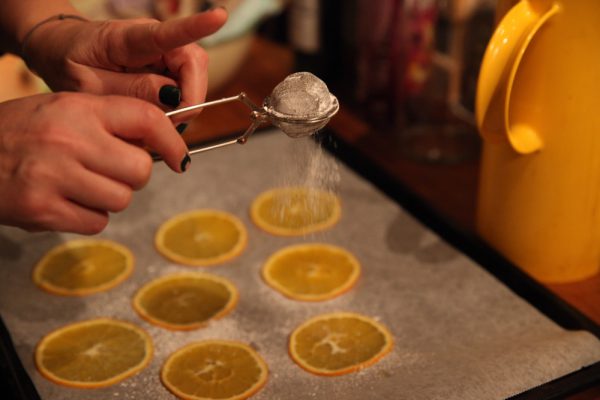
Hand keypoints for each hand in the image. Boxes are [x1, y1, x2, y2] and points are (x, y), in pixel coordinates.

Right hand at [0, 92, 187, 233]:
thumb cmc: (18, 133)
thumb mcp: (61, 111)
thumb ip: (107, 123)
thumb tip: (158, 145)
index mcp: (77, 108)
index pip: (147, 119)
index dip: (171, 142)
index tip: (178, 158)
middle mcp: (68, 139)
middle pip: (140, 170)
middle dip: (132, 176)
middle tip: (108, 171)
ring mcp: (54, 176)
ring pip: (121, 199)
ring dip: (108, 198)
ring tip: (79, 185)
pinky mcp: (43, 210)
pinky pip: (97, 222)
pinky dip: (88, 216)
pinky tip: (65, 201)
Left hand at [22, 8, 226, 111]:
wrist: (60, 51)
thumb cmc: (70, 63)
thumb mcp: (89, 85)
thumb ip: (130, 92)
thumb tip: (173, 98)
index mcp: (128, 37)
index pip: (168, 33)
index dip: (196, 27)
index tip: (219, 17)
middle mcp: (155, 39)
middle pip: (194, 65)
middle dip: (189, 99)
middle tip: (168, 122)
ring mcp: (164, 52)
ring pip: (193, 80)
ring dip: (182, 105)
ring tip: (154, 117)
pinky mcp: (168, 66)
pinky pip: (185, 88)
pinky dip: (176, 106)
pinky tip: (157, 112)